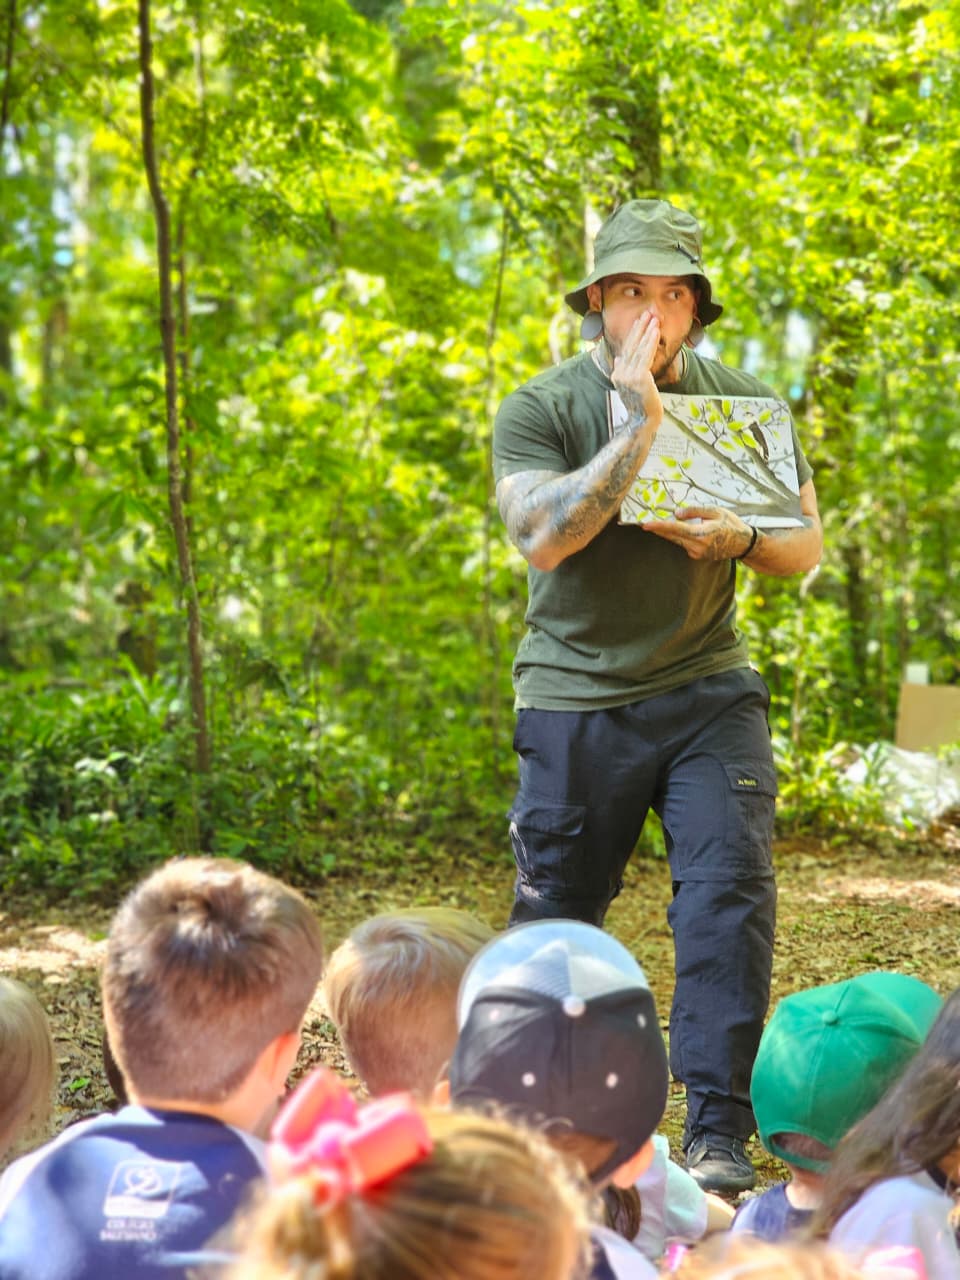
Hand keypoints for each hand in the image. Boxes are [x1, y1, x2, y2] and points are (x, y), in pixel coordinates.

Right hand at [611, 311, 662, 429]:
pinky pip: (646, 356)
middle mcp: (620, 374)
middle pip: (631, 346)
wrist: (643, 421)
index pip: (626, 350)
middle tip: (647, 312)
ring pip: (639, 349)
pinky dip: (651, 342)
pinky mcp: (639, 377)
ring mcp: (628, 376)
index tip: (640, 321)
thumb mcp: (630, 386)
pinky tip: (655, 331)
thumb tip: (619, 358)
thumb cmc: (641, 406)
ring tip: (654, 318)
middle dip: (640, 328)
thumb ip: (623, 371)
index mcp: (617, 374)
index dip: (634, 334)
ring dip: (647, 331)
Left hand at [642, 506, 753, 560]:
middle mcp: (698, 547)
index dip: (659, 527)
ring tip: (664, 524)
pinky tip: (687, 531)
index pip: (676, 529)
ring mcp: (698, 553)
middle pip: (673, 537)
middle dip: (659, 530)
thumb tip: (676, 514)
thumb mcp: (716, 512)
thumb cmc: (731, 525)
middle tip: (646, 523)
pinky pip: (684, 545)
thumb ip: (695, 511)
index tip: (646, 525)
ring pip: (677, 541)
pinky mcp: (698, 556)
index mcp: (702, 534)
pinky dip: (681, 537)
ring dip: (670, 533)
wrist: (744, 543)